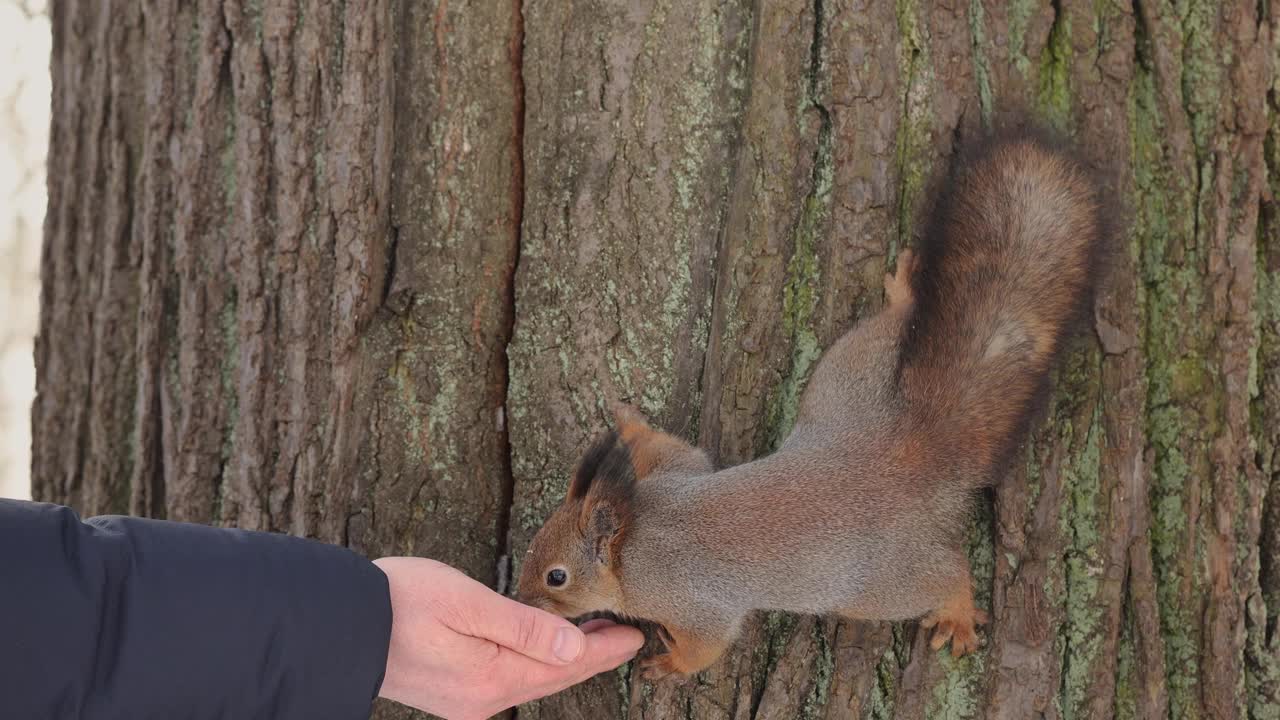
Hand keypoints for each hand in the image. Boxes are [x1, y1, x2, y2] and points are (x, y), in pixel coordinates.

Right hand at [372, 557, 643, 719]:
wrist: (338, 624)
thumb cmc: (400, 602)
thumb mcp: (467, 603)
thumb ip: (524, 626)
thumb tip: (573, 646)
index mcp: (492, 679)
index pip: (565, 665)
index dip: (604, 648)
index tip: (636, 634)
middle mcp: (483, 700)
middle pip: (553, 678)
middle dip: (592, 656)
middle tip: (626, 634)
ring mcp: (467, 701)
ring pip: (533, 680)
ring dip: (565, 660)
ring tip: (595, 637)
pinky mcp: (453, 693)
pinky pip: (510, 680)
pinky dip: (535, 663)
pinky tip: (544, 646)